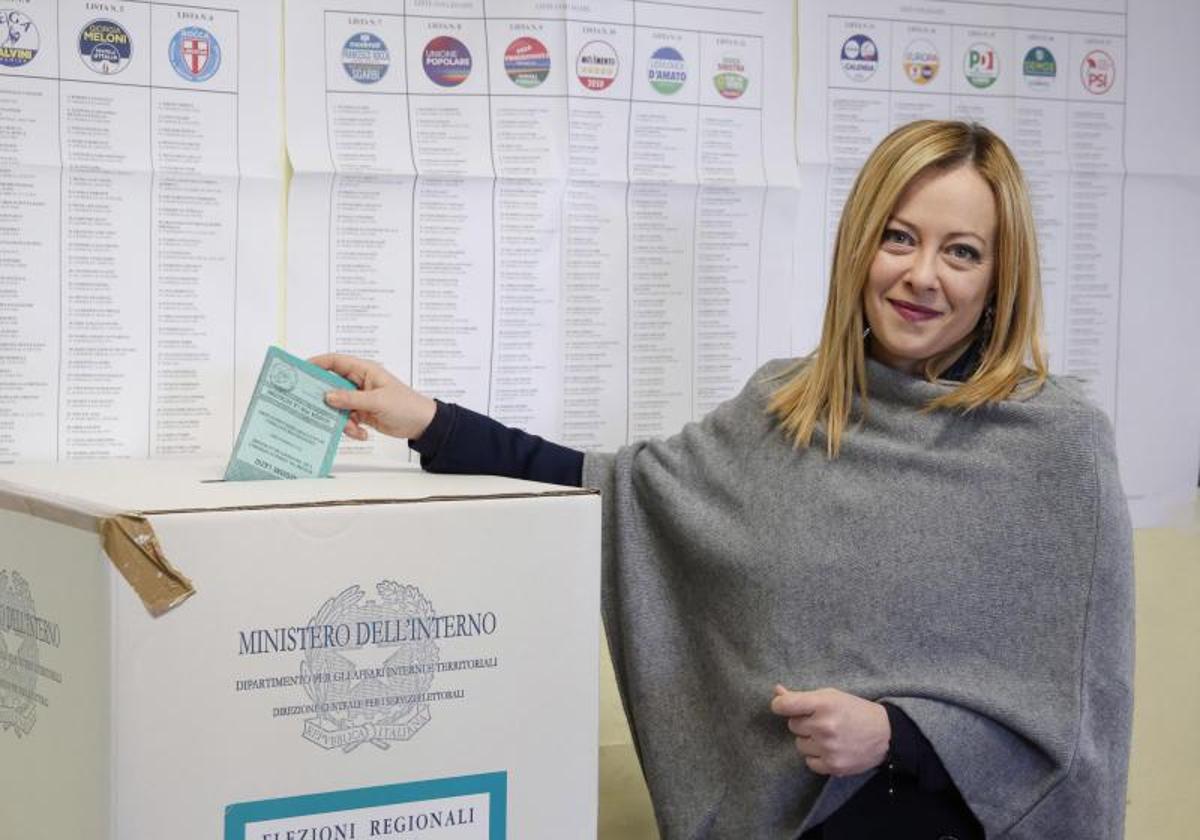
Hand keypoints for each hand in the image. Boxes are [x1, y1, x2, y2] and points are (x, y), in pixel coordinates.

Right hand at [309, 353, 436, 440]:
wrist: (422, 425)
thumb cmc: (406, 406)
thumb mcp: (377, 401)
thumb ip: (351, 399)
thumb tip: (327, 396)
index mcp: (365, 371)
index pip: (336, 362)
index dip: (317, 363)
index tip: (300, 370)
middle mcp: (359, 383)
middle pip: (331, 385)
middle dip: (324, 398)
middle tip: (312, 407)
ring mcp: (359, 399)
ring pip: (338, 406)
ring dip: (341, 419)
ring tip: (353, 428)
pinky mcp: (362, 413)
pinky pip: (346, 419)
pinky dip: (351, 428)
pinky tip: (362, 433)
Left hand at [770, 685, 889, 776]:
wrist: (886, 734)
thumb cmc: (854, 710)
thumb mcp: (831, 696)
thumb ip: (802, 696)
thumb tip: (777, 692)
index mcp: (823, 704)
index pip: (784, 705)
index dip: (780, 705)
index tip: (784, 706)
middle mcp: (824, 726)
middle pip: (793, 725)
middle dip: (804, 722)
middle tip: (822, 721)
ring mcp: (828, 748)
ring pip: (800, 745)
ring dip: (810, 740)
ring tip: (829, 736)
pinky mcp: (833, 766)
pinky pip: (809, 762)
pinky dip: (817, 757)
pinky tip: (831, 749)